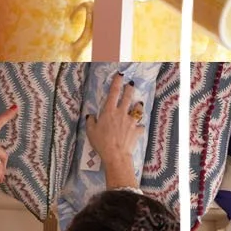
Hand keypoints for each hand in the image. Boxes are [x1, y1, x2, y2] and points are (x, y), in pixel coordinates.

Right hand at [85, 76, 144, 191]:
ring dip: (138, 106)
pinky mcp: (138, 131)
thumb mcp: (90, 131)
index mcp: (109, 111)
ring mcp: (131, 122)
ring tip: (138, 104)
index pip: (113, 92)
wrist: (116, 154)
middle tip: (131, 84)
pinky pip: (140, 126)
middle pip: (127, 97)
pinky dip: (139, 126)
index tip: (120, 75)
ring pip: (137, 110)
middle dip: (129, 89)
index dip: (117, 82)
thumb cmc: (101, 142)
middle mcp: (121, 113)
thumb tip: (91, 116)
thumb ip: (91, 122)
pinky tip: (138, 128)